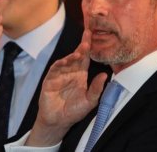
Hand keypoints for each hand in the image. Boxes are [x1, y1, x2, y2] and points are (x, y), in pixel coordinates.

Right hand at [26, 30, 107, 145]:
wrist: (58, 121)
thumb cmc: (74, 111)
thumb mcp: (89, 102)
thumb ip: (96, 89)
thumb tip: (105, 75)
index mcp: (81, 74)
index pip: (86, 58)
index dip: (89, 46)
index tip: (93, 35)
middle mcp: (71, 72)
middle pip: (77, 55)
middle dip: (82, 45)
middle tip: (88, 34)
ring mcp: (60, 75)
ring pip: (67, 60)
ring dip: (73, 55)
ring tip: (81, 51)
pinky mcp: (50, 80)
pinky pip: (55, 69)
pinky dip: (60, 64)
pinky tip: (65, 61)